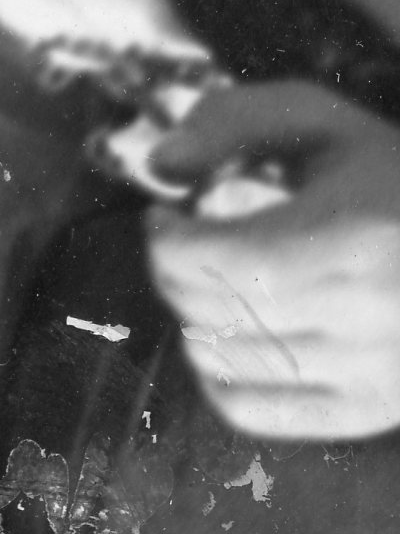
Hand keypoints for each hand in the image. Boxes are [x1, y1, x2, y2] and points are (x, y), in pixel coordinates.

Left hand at [149, 81, 399, 441]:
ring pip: (223, 361)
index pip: (218, 260)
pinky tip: (224, 339)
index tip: (165, 215)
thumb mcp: (318, 120)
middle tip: (183, 246)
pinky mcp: (371, 410)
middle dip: (173, 272)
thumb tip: (158, 166)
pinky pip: (255, 412)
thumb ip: (230, 122)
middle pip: (213, 310)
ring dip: (191, 319)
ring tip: (209, 284)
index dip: (167, 238)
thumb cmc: (390, 179)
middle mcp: (367, 316)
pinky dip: (216, 377)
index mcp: (354, 238)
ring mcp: (373, 374)